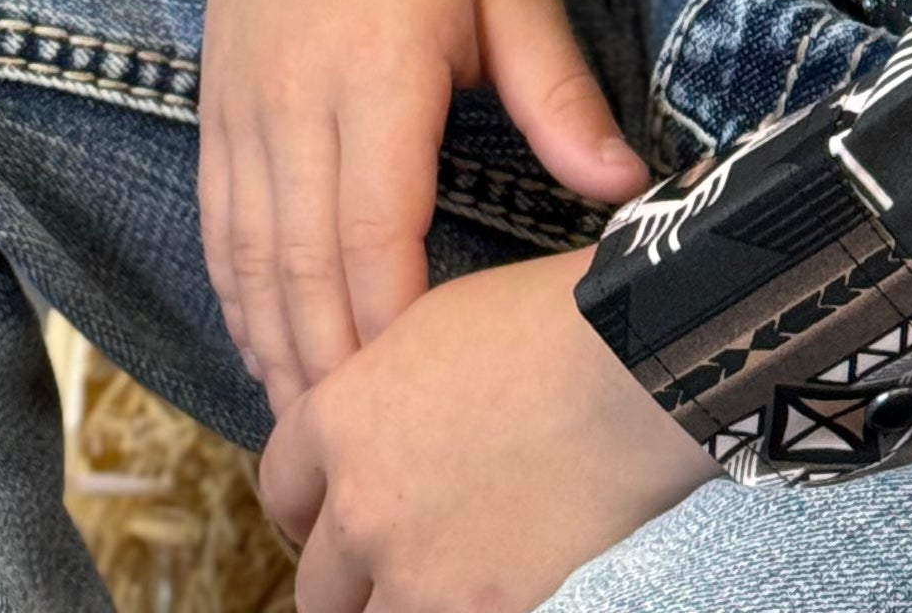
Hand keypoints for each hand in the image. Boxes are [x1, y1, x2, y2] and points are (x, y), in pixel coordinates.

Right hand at [198, 0, 646, 407]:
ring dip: (278, 348)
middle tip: (367, 449)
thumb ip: (559, 97)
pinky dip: (239, 295)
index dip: (392, 333)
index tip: (425, 403)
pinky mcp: (217, 98)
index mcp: (376, 71)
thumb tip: (624, 191)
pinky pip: (218, 221)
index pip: (373, 238)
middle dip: (333, 371)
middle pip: (301, 271)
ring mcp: (243, 101)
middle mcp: (294, 98)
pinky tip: (267, 343)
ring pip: (248, 259)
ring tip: (315, 426)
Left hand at [260, 246, 714, 612]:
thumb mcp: (431, 326)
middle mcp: (360, 509)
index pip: (279, 488)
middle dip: (346, 577)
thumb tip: (369, 432)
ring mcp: (416, 576)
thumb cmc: (545, 327)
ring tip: (439, 584)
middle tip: (385, 566)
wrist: (631, 373)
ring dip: (396, 606)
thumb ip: (376, 393)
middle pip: (316, 584)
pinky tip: (487, 591)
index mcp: (339, 422)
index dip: (305, 505)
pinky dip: (457, 612)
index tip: (327, 514)